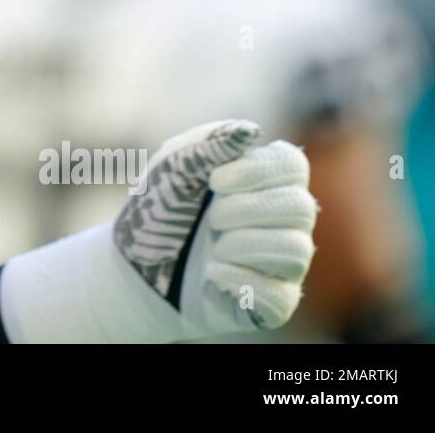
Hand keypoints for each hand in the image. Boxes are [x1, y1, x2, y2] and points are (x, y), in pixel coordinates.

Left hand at [114, 119, 318, 337]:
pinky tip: (212, 274)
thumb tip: (252, 132)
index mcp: (263, 180)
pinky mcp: (273, 302)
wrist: (134, 267)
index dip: (259, 170)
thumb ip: (209, 143)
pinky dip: (238, 281)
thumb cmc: (159, 211)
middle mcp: (282, 220)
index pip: (293, 164)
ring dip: (244, 245)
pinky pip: (279, 295)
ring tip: (213, 247)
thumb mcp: (172, 167)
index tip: (215, 181)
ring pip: (296, 250)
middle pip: (300, 207)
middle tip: (212, 218)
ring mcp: (281, 262)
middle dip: (248, 210)